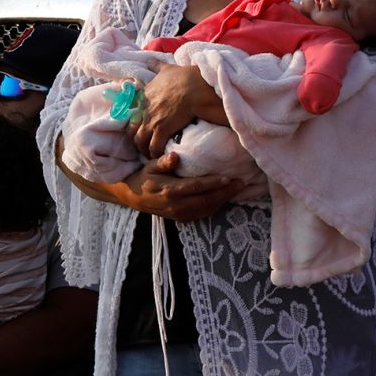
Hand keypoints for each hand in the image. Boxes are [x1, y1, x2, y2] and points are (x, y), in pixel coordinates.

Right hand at [125, 151, 245, 221]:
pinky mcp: (181, 219)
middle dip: (225, 193)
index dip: (212, 184)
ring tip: (237, 190)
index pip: (195, 187)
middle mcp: (175, 205)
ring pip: (206, 209)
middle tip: (241, 183)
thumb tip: (175, 156)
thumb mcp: (151, 166)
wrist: (133, 197)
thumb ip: (164, 162)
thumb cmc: (145, 177)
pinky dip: (215, 207)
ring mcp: (178, 214)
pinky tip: (224, 198)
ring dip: (223, 201)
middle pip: (205, 200)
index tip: (228, 178)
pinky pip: (202, 214)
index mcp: (169, 190)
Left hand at [133, 63, 211, 157]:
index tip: (138, 129)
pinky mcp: (161, 129)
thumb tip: (150, 59)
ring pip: (140, 141)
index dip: (133, 123)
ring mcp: (151, 120)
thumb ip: (156, 65)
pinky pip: (153, 147)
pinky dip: (154, 154)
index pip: (130, 114)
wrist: (194, 87)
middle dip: (136, 139)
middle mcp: (143, 109)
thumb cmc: (182, 77)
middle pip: (131, 130)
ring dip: (144, 149)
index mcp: (143, 96)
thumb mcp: (166, 69)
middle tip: (143, 145)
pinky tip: (158, 157)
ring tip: (150, 154)